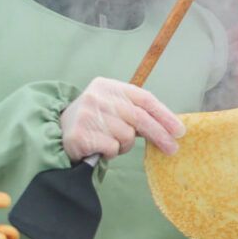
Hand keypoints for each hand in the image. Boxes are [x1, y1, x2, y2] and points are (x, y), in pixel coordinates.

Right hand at [60, 77, 184, 160]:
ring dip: (124, 145)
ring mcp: (88, 115)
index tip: (179, 130)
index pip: (144, 98)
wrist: (58, 131)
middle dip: (159, 135)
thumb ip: (137, 112)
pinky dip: (111, 152)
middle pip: (139, 117)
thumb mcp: (114, 107)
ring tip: (111, 141)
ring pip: (126, 136)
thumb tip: (170, 128)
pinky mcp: (81, 135)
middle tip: (172, 148)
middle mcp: (98, 97)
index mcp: (109, 86)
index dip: (164, 115)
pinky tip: (100, 147)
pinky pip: (112, 148)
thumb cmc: (96, 119)